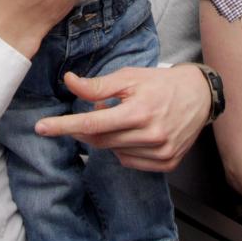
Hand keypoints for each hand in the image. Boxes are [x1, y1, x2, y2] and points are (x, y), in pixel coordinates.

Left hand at [34, 64, 208, 171]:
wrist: (200, 96)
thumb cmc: (160, 83)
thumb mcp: (129, 77)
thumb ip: (98, 85)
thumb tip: (69, 82)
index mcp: (140, 111)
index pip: (93, 123)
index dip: (64, 126)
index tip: (41, 128)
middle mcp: (151, 135)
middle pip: (100, 140)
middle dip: (87, 128)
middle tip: (96, 111)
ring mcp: (160, 152)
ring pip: (113, 152)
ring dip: (108, 137)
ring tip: (124, 118)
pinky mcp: (166, 163)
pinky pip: (129, 161)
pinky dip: (123, 148)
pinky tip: (134, 133)